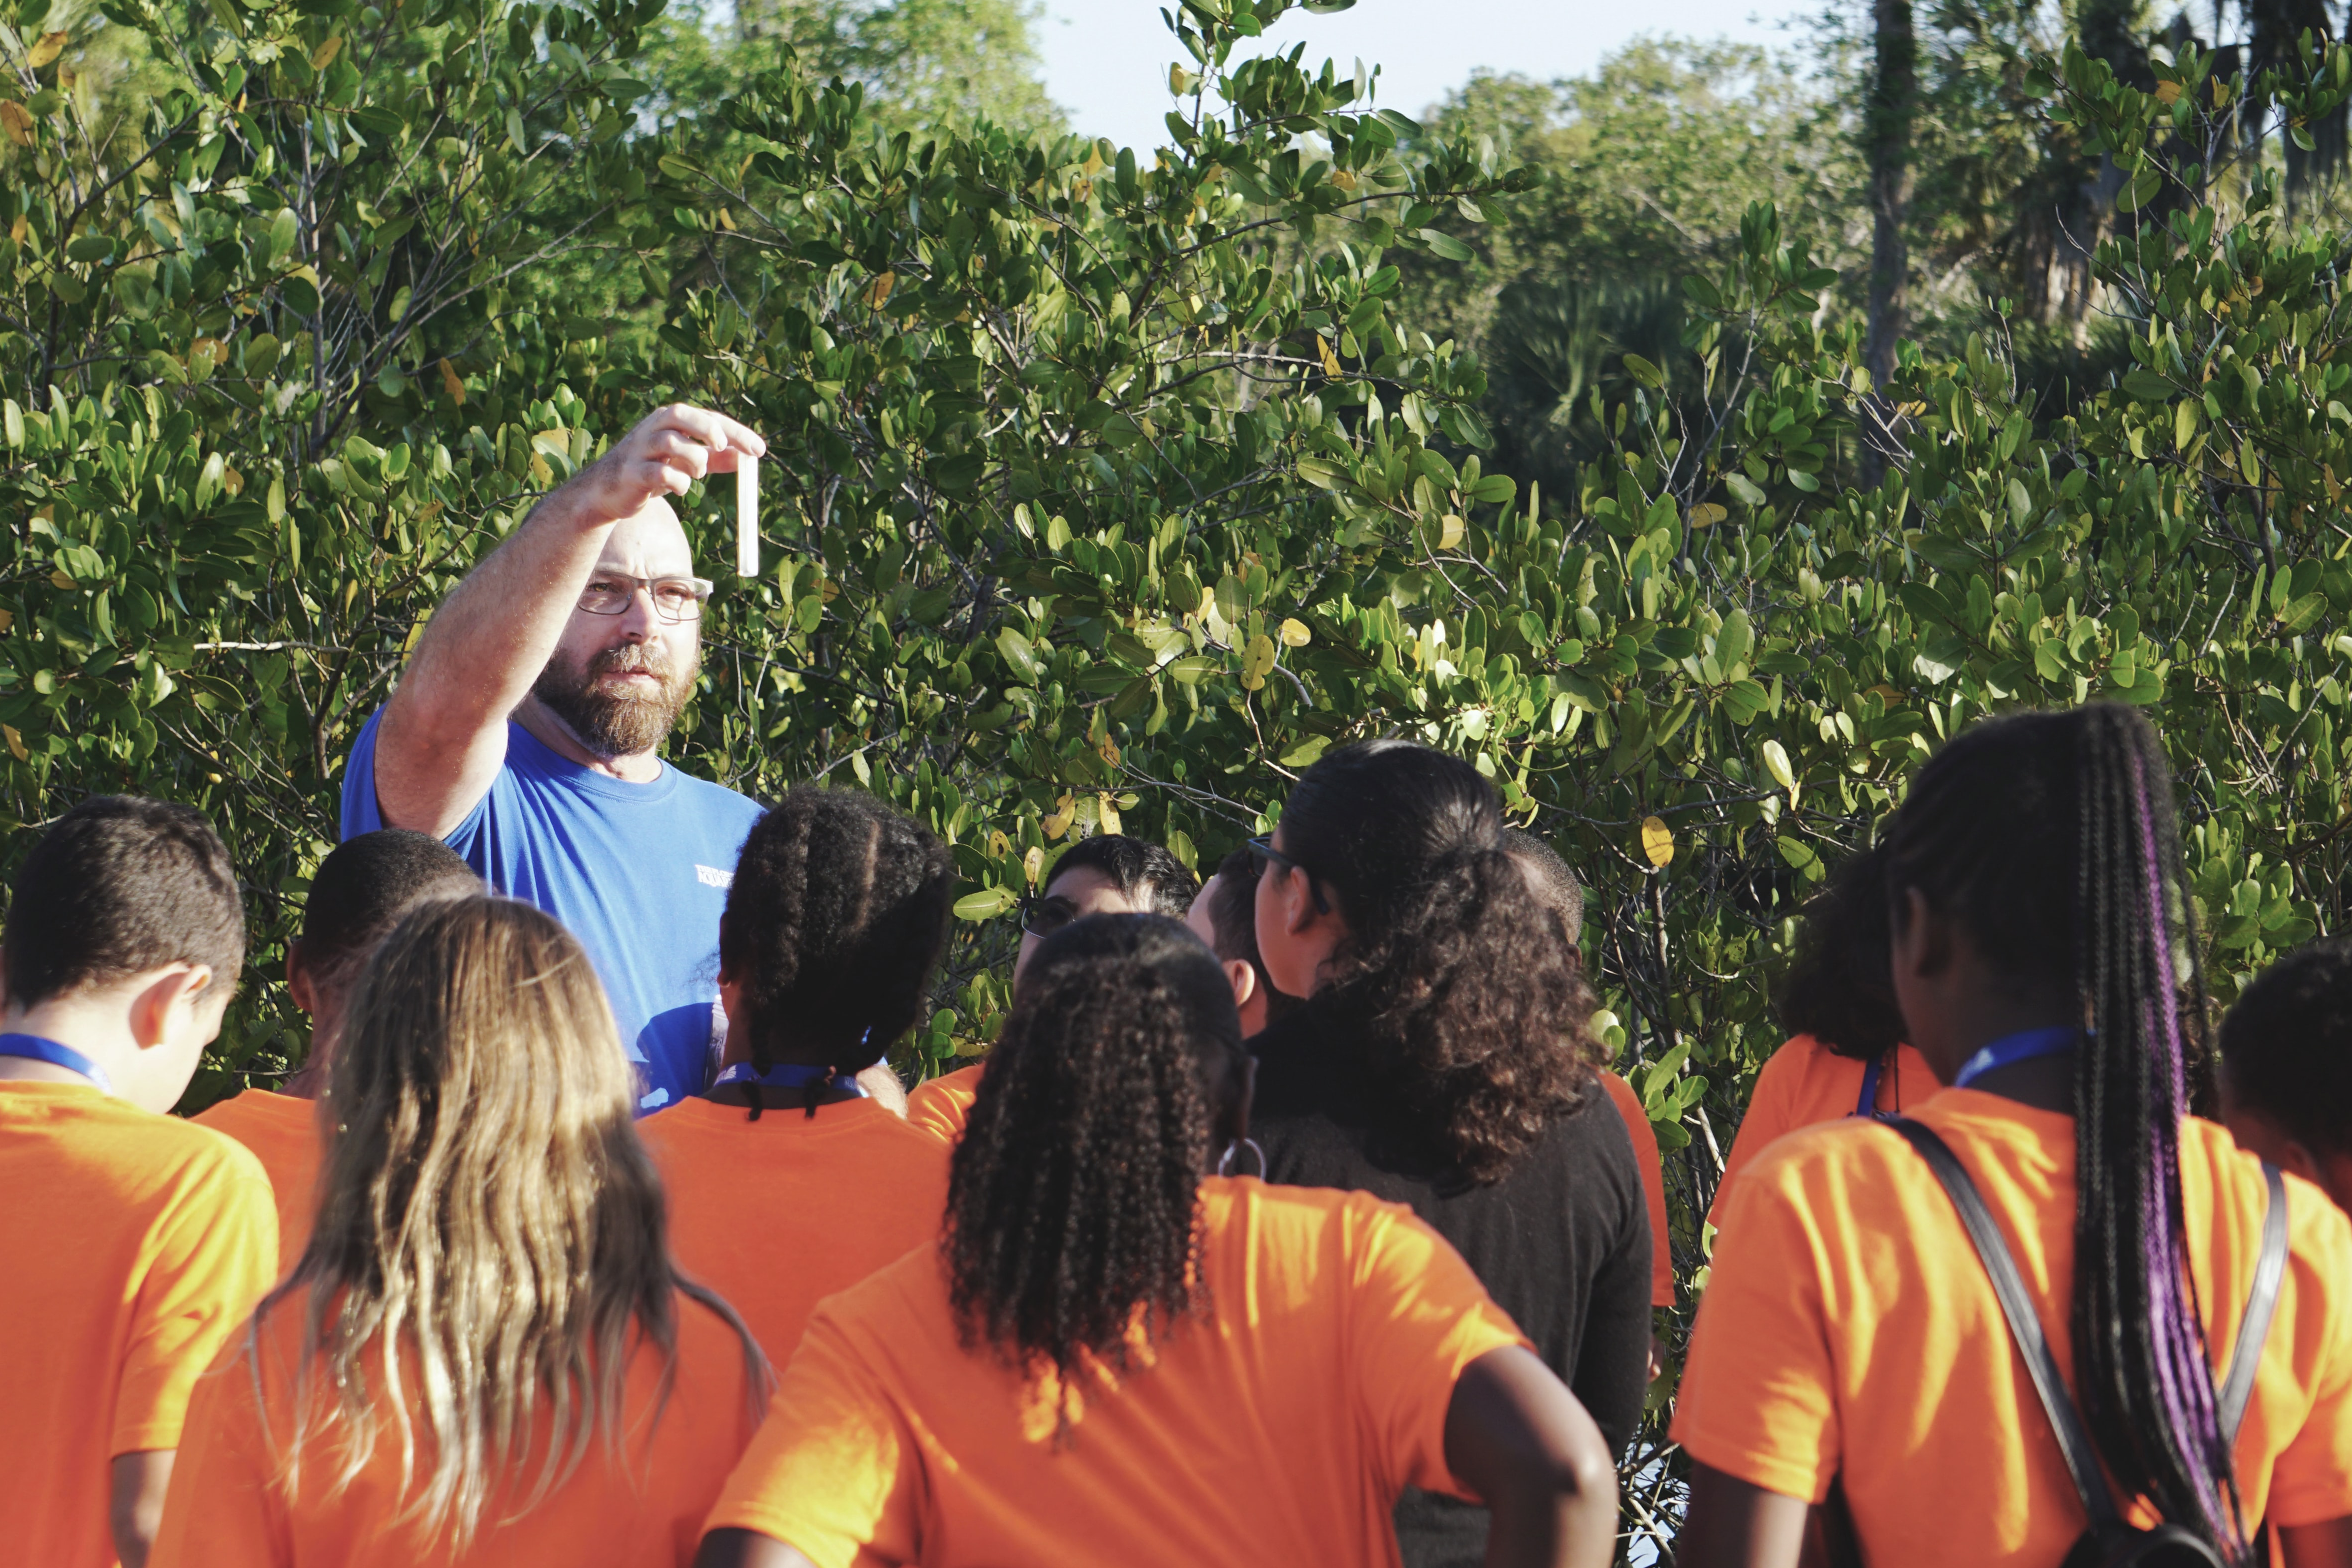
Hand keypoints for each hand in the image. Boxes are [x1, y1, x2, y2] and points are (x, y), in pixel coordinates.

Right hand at [574, 403, 765, 523]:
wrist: (607, 491)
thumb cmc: (652, 470)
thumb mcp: (687, 461)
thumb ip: (716, 457)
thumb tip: (748, 457)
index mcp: (669, 420)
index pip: (707, 417)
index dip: (735, 432)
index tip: (760, 450)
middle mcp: (653, 428)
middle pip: (681, 415)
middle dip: (707, 429)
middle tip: (724, 448)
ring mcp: (640, 450)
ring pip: (672, 443)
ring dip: (694, 460)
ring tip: (696, 474)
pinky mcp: (632, 473)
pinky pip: (659, 473)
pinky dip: (677, 482)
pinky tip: (680, 488)